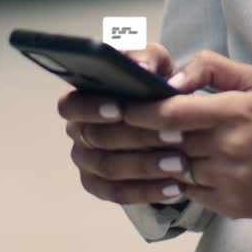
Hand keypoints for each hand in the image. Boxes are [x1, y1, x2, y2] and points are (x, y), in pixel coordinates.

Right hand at [58, 42, 192, 208]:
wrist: (167, 112)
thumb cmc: (153, 81)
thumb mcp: (154, 61)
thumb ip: (146, 57)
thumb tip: (141, 68)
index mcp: (81, 98)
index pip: (71, 105)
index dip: (92, 108)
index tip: (120, 109)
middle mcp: (78, 131)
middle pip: (96, 140)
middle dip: (137, 138)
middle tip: (173, 136)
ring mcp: (87, 161)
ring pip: (109, 169)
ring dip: (146, 167)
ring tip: (180, 163)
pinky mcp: (102, 186)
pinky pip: (119, 194)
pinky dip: (147, 192)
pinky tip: (175, 187)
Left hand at [121, 50, 251, 222]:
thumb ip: (211, 68)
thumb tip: (172, 80)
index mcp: (236, 110)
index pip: (172, 112)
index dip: (139, 111)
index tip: (120, 107)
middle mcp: (230, 145)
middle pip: (167, 142)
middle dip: (140, 136)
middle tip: (117, 128)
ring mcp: (229, 179)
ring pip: (175, 169)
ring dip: (161, 160)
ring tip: (149, 149)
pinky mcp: (230, 205)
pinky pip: (190, 192)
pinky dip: (183, 181)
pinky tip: (186, 171)